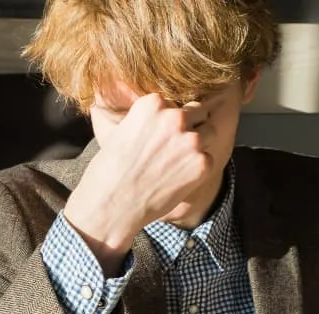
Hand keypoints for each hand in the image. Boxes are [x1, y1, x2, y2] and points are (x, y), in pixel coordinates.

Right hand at [64, 93, 214, 273]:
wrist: (111, 205)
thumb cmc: (109, 172)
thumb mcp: (123, 131)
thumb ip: (148, 121)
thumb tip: (163, 118)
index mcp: (152, 104)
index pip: (175, 102)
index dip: (170, 121)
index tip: (161, 135)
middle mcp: (174, 117)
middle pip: (198, 112)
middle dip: (190, 127)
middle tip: (173, 149)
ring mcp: (191, 140)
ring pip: (210, 132)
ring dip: (199, 145)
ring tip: (177, 164)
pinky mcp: (202, 163)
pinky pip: (209, 158)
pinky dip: (199, 169)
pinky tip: (178, 179)